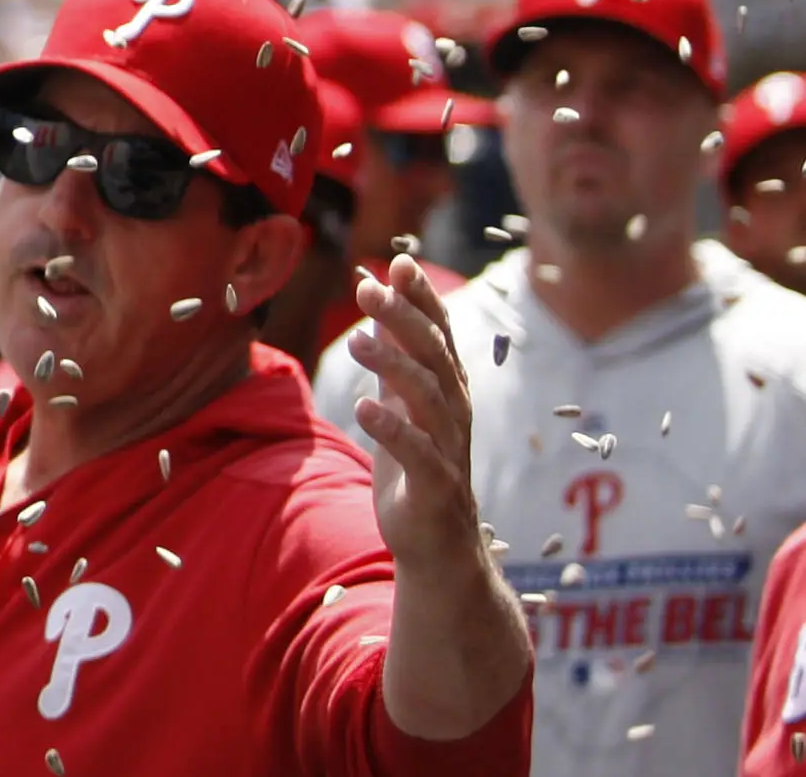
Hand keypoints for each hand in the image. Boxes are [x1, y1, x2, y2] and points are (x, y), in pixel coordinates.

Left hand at [350, 255, 483, 569]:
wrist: (438, 550)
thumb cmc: (417, 471)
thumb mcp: (401, 404)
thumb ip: (393, 355)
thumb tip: (377, 298)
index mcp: (447, 393)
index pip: (439, 336)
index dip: (422, 299)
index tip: (398, 262)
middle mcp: (455, 417)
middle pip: (435, 359)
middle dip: (405, 320)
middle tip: (369, 289)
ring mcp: (449, 453)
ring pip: (429, 401)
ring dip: (395, 368)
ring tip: (357, 342)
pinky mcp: (436, 490)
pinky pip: (420, 456)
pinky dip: (394, 431)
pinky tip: (365, 408)